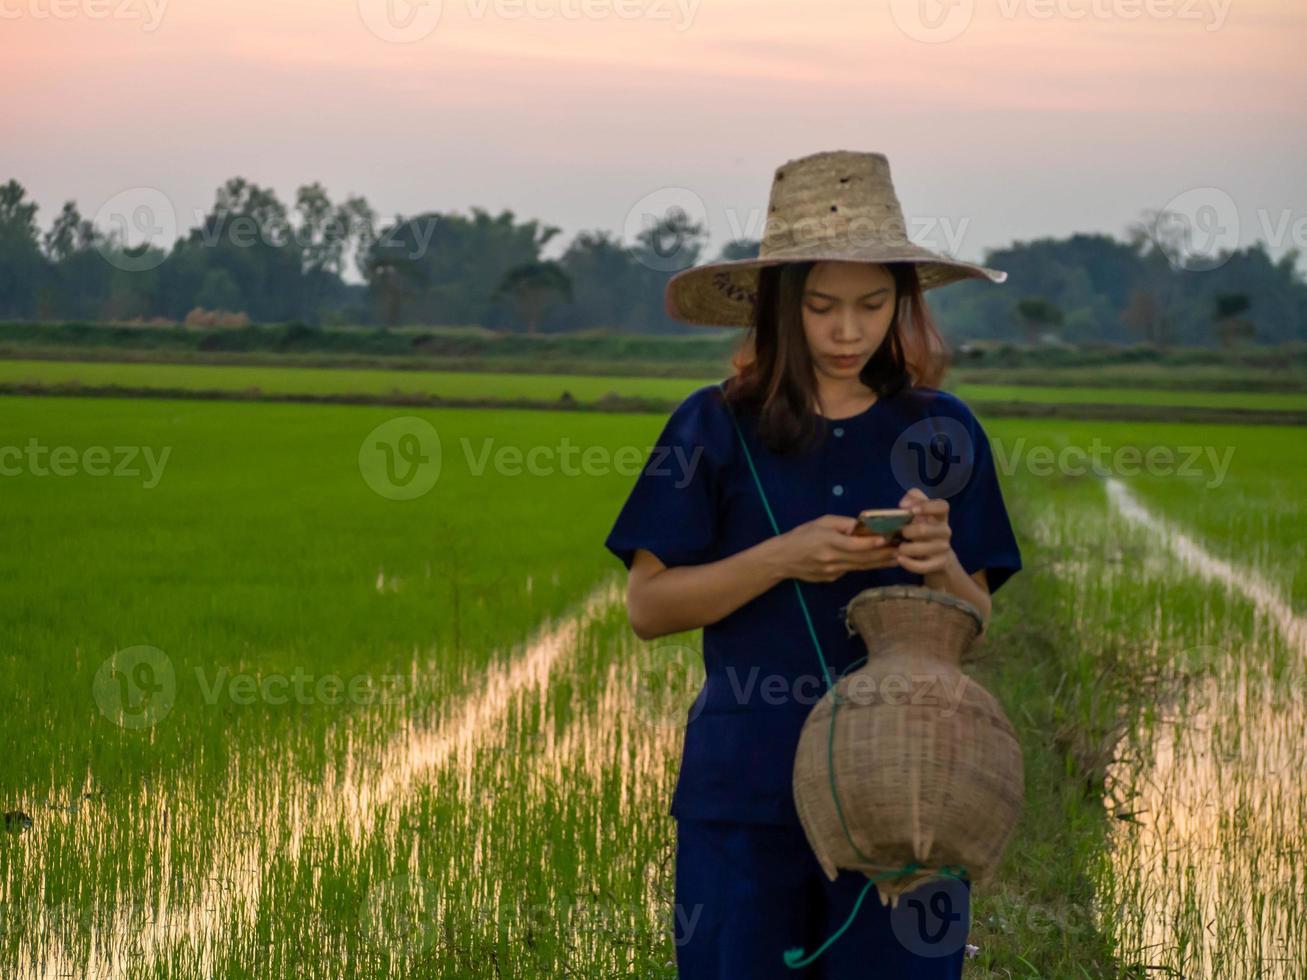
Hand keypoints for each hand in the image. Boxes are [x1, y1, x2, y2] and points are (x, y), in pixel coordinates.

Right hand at [776, 514, 899, 582]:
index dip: (872, 543)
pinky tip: (879, 562)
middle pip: (863, 558)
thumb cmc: (802, 535)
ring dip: (881, 563)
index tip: (888, 540)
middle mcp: (833, 559)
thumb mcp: (821, 522)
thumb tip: (862, 526)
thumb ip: (842, 524)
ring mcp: (833, 571)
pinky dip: (866, 566)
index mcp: (828, 542)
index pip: (854, 544)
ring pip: (861, 566)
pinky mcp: (832, 578)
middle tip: (903, 550)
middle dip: (884, 554)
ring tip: (899, 558)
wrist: (783, 559)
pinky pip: (852, 570)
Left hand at [895, 487, 954, 575]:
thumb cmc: (923, 530)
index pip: (942, 506)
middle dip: (907, 532)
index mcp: (940, 516)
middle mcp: (945, 531)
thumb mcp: (919, 512)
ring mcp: (944, 548)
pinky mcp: (940, 564)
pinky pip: (922, 566)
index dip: (927, 506)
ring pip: (922, 549)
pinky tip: (900, 559)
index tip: (912, 511)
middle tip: (900, 533)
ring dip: (905, 548)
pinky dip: (908, 563)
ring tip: (898, 548)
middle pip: (924, 530)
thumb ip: (912, 499)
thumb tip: (904, 505)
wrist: (936, 558)